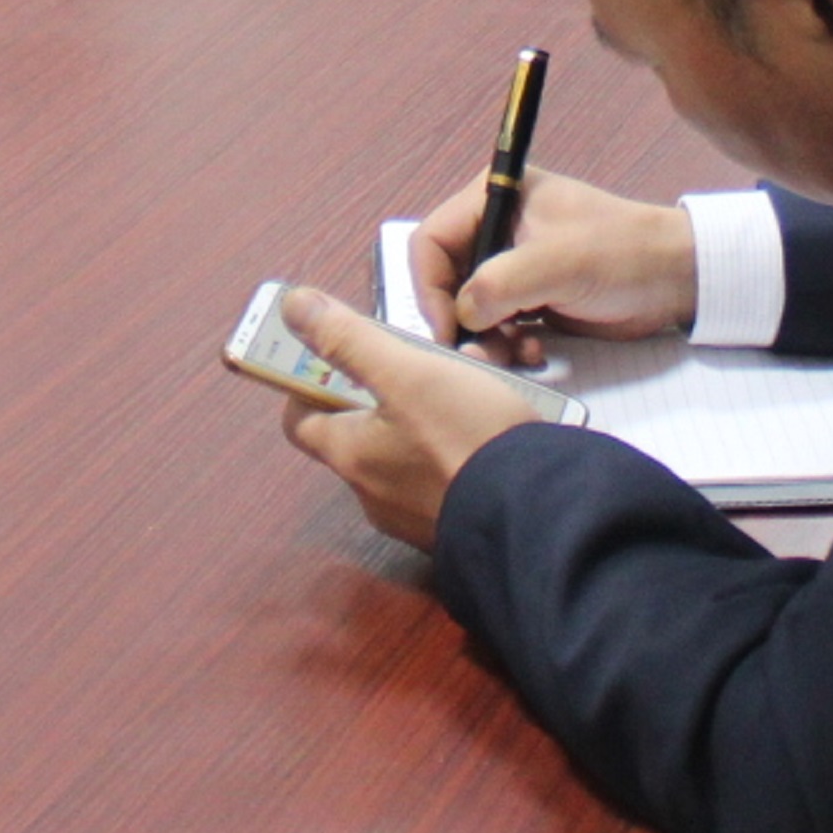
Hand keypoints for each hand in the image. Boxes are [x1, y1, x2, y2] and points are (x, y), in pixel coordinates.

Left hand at [271, 287, 560, 551]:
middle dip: (381, 392)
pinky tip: (488, 426)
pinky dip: (453, 447)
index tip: (331, 356)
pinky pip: (441, 477)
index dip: (306, 383)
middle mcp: (372, 494)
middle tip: (416, 362)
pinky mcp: (454, 525)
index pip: (299, 419)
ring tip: (465, 385)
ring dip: (423, 416)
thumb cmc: (466, 438)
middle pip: (357, 433)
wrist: (538, 514)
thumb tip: (294, 307)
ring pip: (404, 452)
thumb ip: (348, 340)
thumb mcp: (407, 373)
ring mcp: (414, 516)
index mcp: (349, 456)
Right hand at [407, 169, 695, 365]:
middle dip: (461, 321)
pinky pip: (498, 326)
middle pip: (448, 280)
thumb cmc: (620, 254)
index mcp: (494, 197)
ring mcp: (514, 264)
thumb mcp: (557, 264)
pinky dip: (507, 345)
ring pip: (471, 309)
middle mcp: (496, 227)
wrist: (676, 278)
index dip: (430, 287)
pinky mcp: (532, 297)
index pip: (432, 241)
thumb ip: (499, 285)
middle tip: (481, 354)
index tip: (447, 329)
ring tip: (515, 356)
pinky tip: (535, 355)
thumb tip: (463, 316)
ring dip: (486, 340)